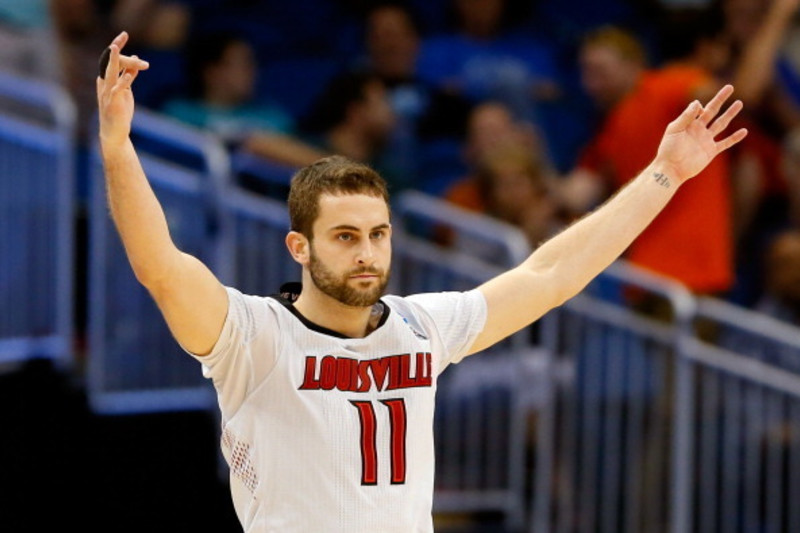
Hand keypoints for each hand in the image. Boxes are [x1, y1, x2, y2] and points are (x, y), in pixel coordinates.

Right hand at [96, 31, 149, 148]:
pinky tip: (129, 74)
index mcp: (107, 80)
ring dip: (114, 60)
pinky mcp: (113, 103)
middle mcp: (105, 84)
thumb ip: (129, 76)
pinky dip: (124, 81)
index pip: (111, 60)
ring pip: (111, 73)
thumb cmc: (119, 112)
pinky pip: (117, 90)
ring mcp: (107, 93)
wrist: (114, 132)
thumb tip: (135, 62)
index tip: (124, 34)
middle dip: (116, 48)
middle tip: (122, 35)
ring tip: (115, 48)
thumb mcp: (126, 91)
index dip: (117, 47)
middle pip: (109, 62)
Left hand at [654, 84, 747, 184]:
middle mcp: (699, 130)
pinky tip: (744, 131)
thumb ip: (686, 117)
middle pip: (713, 111)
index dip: (701, 106)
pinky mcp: (711, 151)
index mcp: (689, 123)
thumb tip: (697, 102)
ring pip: (721, 124)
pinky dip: (734, 138)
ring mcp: (706, 140)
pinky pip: (725, 143)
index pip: (699, 109)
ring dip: (730, 113)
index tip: (700, 109)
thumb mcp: (674, 130)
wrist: (671, 169)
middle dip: (721, 99)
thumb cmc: (668, 150)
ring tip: (739, 103)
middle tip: (730, 87)